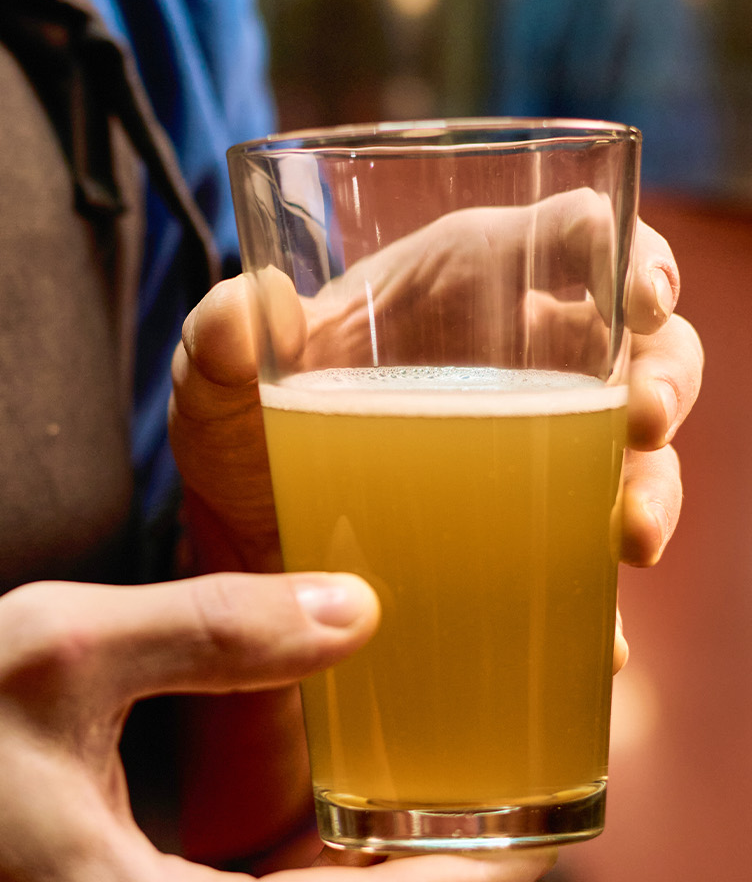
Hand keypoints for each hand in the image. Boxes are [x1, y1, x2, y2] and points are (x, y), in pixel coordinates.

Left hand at [170, 209, 702, 580]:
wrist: (245, 552)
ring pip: (637, 455)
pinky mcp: (525, 543)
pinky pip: (588, 566)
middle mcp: (516, 365)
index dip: (634, 254)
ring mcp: (531, 459)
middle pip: (640, 349)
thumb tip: (248, 306)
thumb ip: (218, 340)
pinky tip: (605, 643)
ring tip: (633, 535)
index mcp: (463, 287)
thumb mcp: (216, 388)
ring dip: (656, 487)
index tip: (646, 297)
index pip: (579, 238)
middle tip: (640, 423)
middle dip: (666, 380)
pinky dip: (604, 605)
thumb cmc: (242, 437)